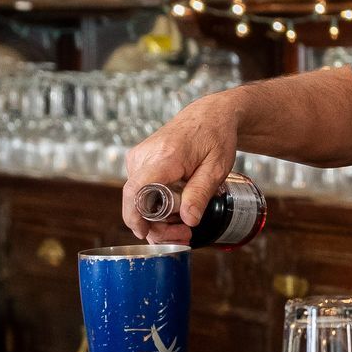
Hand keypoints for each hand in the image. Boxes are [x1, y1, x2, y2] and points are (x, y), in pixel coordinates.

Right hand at [120, 93, 239, 243]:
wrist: (209, 116)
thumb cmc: (215, 137)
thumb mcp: (216, 168)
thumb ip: (200, 194)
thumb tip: (189, 220)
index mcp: (165, 157)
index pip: (136, 190)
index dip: (135, 216)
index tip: (143, 233)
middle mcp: (145, 156)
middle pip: (137, 201)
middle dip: (157, 226)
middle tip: (184, 235)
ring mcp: (139, 157)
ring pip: (138, 199)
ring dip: (157, 218)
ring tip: (184, 224)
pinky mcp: (139, 161)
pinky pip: (141, 190)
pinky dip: (155, 205)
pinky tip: (175, 209)